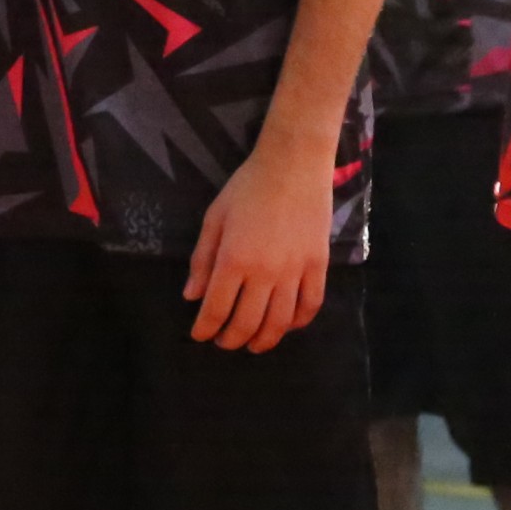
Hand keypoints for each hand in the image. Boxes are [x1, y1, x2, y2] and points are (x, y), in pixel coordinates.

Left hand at [183, 141, 332, 351]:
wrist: (293, 164)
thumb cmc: (247, 187)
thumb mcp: (215, 218)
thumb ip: (202, 259)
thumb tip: (192, 296)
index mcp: (234, 259)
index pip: (216, 309)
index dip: (205, 328)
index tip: (199, 335)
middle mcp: (265, 272)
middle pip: (247, 322)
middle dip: (231, 339)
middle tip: (224, 342)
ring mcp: (295, 271)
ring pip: (280, 322)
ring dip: (264, 340)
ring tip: (253, 345)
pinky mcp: (318, 266)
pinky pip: (310, 305)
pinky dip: (298, 323)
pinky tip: (286, 325)